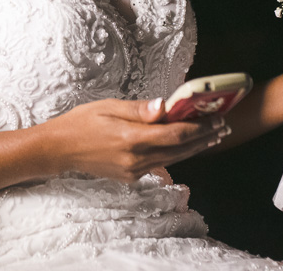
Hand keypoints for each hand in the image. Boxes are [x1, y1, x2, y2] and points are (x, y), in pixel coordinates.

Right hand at [41, 98, 229, 181]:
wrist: (59, 150)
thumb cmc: (81, 122)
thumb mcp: (109, 107)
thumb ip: (140, 109)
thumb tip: (166, 106)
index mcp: (131, 139)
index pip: (176, 134)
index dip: (200, 128)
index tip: (216, 119)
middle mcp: (136, 159)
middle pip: (180, 149)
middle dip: (204, 138)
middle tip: (223, 127)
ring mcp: (133, 171)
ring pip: (173, 159)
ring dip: (193, 147)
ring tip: (212, 136)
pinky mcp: (130, 177)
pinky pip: (159, 164)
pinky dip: (175, 154)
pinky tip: (184, 145)